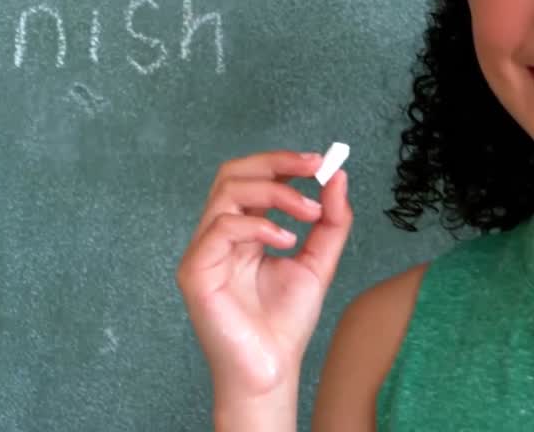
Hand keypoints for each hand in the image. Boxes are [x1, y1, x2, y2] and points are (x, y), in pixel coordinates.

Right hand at [176, 150, 352, 403]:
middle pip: (232, 173)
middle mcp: (218, 236)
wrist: (271, 371)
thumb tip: (338, 178)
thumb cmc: (285, 323)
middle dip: (276, 163)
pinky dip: (258, 225)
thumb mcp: (318, 263)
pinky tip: (285, 241)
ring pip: (227, 192)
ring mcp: (203, 252)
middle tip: (314, 167)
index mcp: (242, 231)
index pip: (252, 178)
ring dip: (275, 193)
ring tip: (308, 213)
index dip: (283, 162)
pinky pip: (220, 228)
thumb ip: (330, 222)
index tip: (320, 162)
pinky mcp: (195, 271)